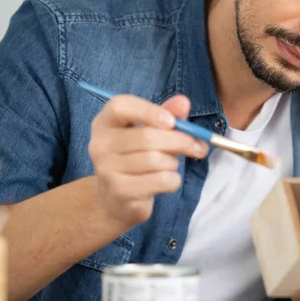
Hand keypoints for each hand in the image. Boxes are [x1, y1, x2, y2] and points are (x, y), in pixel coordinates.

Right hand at [88, 94, 208, 226]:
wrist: (116, 199)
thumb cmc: (137, 157)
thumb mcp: (150, 131)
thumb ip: (167, 114)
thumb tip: (183, 101)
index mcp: (105, 122)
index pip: (121, 106)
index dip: (149, 111)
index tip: (172, 121)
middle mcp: (100, 144)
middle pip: (147, 137)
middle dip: (180, 141)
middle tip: (199, 146)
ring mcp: (107, 169)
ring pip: (156, 160)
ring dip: (174, 163)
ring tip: (171, 165)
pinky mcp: (120, 191)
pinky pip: (160, 180)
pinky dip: (173, 180)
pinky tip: (167, 181)